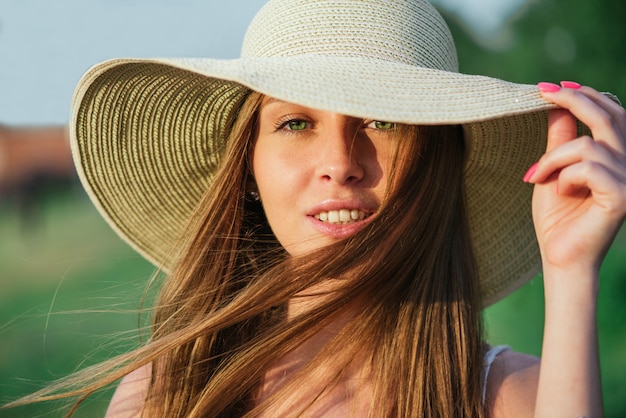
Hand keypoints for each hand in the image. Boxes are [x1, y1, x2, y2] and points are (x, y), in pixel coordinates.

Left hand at [526, 82, 625, 275]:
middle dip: (574, 99)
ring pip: (588, 146)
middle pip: (609, 117)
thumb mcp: (554, 171)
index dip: (584, 95)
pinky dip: (564, 176)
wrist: (559, 257)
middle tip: (544, 92)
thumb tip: (558, 105)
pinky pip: (588, 168)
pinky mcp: (622, 196)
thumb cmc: (557, 218)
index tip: (550, 87)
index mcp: (616, 156)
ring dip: (553, 158)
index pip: (611, 114)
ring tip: (537, 176)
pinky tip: (558, 192)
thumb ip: (560, 139)